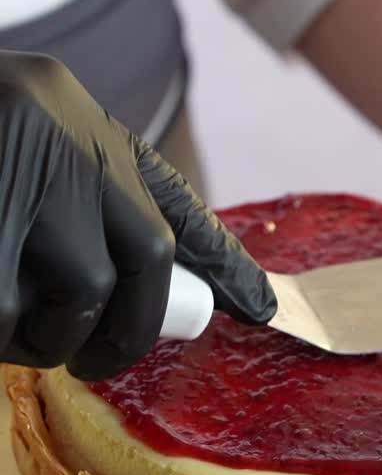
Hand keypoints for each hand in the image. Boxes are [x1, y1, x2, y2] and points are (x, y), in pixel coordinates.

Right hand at [0, 52, 275, 378]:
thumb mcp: (28, 150)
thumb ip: (84, 200)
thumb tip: (163, 280)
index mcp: (79, 119)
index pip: (175, 198)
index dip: (223, 260)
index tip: (263, 306)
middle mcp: (62, 134)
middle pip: (145, 259)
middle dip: (127, 328)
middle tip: (93, 354)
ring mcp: (19, 175)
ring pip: (78, 296)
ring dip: (44, 334)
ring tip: (11, 323)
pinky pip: (8, 313)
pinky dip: (0, 332)